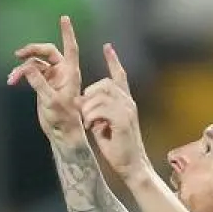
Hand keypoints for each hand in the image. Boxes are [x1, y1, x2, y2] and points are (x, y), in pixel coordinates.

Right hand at [8, 15, 84, 144]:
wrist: (60, 132)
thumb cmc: (63, 118)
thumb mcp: (51, 100)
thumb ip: (39, 83)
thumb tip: (27, 68)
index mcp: (70, 72)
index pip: (70, 48)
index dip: (67, 33)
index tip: (64, 18)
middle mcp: (62, 71)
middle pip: (47, 52)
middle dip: (32, 50)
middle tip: (18, 54)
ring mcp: (52, 77)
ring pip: (35, 63)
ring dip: (22, 68)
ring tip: (12, 79)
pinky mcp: (42, 84)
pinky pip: (30, 72)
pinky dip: (21, 74)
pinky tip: (12, 80)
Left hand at [78, 44, 150, 182]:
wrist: (131, 165)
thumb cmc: (117, 147)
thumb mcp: (103, 124)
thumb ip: (95, 110)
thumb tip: (81, 101)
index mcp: (125, 101)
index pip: (119, 75)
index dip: (113, 60)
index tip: (107, 46)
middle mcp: (128, 102)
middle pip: (103, 83)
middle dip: (88, 94)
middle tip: (84, 111)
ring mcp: (127, 110)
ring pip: (100, 96)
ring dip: (88, 109)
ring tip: (89, 123)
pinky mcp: (123, 120)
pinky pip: (101, 109)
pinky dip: (92, 117)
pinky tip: (93, 127)